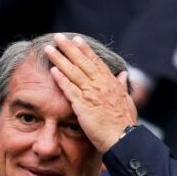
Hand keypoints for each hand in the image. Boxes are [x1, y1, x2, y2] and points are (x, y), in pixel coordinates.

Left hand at [44, 33, 137, 152]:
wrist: (123, 138)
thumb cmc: (125, 123)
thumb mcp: (127, 101)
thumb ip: (122, 86)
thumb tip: (123, 74)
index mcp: (111, 83)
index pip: (95, 62)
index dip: (85, 50)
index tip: (76, 40)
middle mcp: (101, 85)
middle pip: (82, 62)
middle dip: (69, 48)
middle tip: (58, 37)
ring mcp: (91, 94)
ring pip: (73, 72)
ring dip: (60, 59)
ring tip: (49, 49)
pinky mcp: (83, 105)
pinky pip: (70, 89)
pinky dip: (61, 78)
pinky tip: (53, 70)